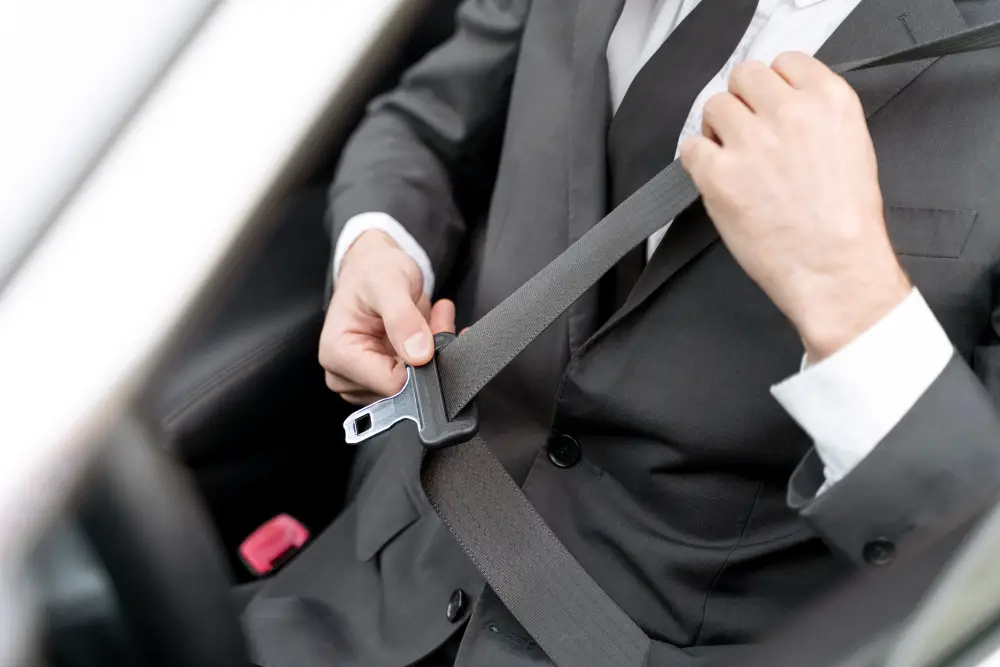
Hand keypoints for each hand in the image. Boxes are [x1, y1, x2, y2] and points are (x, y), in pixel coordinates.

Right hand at [319, 230, 455, 404]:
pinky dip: (432, 355)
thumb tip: (419, 354)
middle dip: (428, 356)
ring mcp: (363, 381)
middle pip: (404, 388)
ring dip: (433, 353)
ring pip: (414, 385)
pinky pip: (416, 380)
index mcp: (338, 355)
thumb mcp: (389, 284)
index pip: (390, 385)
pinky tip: (431, 329)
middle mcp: (345, 375)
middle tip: (436, 320)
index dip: (418, 363)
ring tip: (432, 320)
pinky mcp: (380, 380)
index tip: (429, 332)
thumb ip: (403, 319)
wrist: (373, 269)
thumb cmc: (372, 272)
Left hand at [679, 53, 910, 360]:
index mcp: (829, 100)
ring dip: (718, 129)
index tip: (769, 107)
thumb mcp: (851, 145)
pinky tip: (719, 178)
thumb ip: (815, 114)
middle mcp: (789, 113)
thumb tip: (779, 104)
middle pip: (743, 77)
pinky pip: (690, 147)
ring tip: (734, 158)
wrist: (834, 268)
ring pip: (714, 106)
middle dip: (743, 102)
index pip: (784, 62)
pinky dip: (698, 161)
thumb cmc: (845, 220)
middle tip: (747, 133)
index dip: (772, 87)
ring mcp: (751, 142)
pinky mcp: (719, 175)